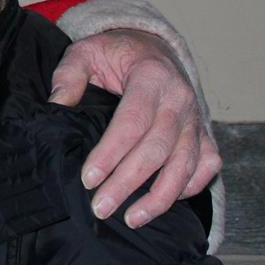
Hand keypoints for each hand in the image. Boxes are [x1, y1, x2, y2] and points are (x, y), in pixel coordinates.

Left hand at [49, 28, 220, 227]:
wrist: (152, 46)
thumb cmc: (116, 53)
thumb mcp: (85, 51)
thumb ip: (69, 75)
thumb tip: (57, 105)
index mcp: (151, 76)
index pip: (132, 122)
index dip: (110, 154)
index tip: (89, 179)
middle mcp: (179, 98)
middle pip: (157, 149)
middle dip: (128, 183)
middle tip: (101, 208)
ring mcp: (196, 117)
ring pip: (185, 164)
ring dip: (160, 197)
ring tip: (132, 219)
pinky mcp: (204, 131)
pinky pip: (207, 164)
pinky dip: (191, 186)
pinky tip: (166, 202)